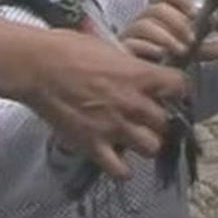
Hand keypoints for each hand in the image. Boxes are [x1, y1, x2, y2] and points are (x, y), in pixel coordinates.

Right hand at [21, 29, 187, 178]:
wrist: (37, 66)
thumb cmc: (69, 49)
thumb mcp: (111, 48)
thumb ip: (131, 65)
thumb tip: (142, 70)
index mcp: (139, 75)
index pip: (180, 85)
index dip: (178, 89)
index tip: (171, 91)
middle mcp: (133, 103)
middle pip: (166, 121)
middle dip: (160, 120)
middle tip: (148, 117)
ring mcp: (114, 126)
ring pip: (151, 147)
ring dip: (145, 142)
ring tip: (135, 137)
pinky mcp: (93, 144)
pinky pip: (120, 169)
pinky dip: (122, 168)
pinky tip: (118, 158)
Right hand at [120, 0, 217, 63]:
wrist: (135, 81)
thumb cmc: (161, 62)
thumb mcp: (186, 52)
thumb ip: (204, 48)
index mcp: (157, 15)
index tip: (193, 13)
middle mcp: (142, 20)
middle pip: (156, 8)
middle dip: (177, 22)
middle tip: (191, 39)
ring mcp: (130, 34)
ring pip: (144, 23)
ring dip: (166, 36)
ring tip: (180, 50)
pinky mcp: (121, 49)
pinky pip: (131, 42)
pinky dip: (149, 47)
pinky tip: (161, 55)